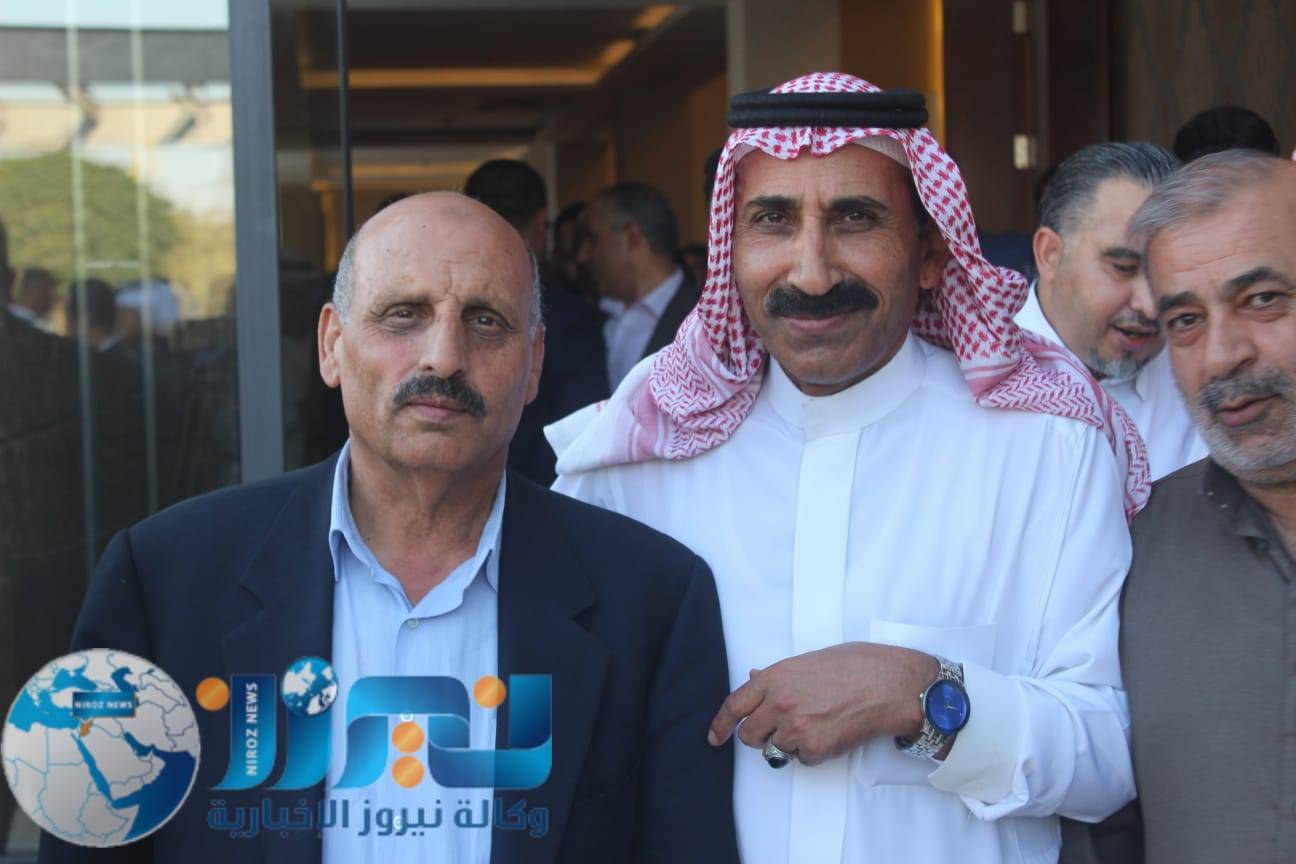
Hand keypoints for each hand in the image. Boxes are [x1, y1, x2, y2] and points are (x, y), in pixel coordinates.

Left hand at [707, 642, 938, 765]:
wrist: (891, 685)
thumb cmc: (858, 666)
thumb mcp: (811, 660)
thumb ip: (779, 675)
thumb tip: (755, 679)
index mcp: (776, 677)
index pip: (735, 705)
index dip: (721, 724)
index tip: (715, 737)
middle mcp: (780, 703)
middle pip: (750, 736)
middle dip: (761, 736)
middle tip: (783, 729)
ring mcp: (795, 728)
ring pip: (775, 751)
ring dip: (790, 744)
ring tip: (817, 725)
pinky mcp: (814, 749)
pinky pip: (802, 760)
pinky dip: (814, 753)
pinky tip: (832, 732)